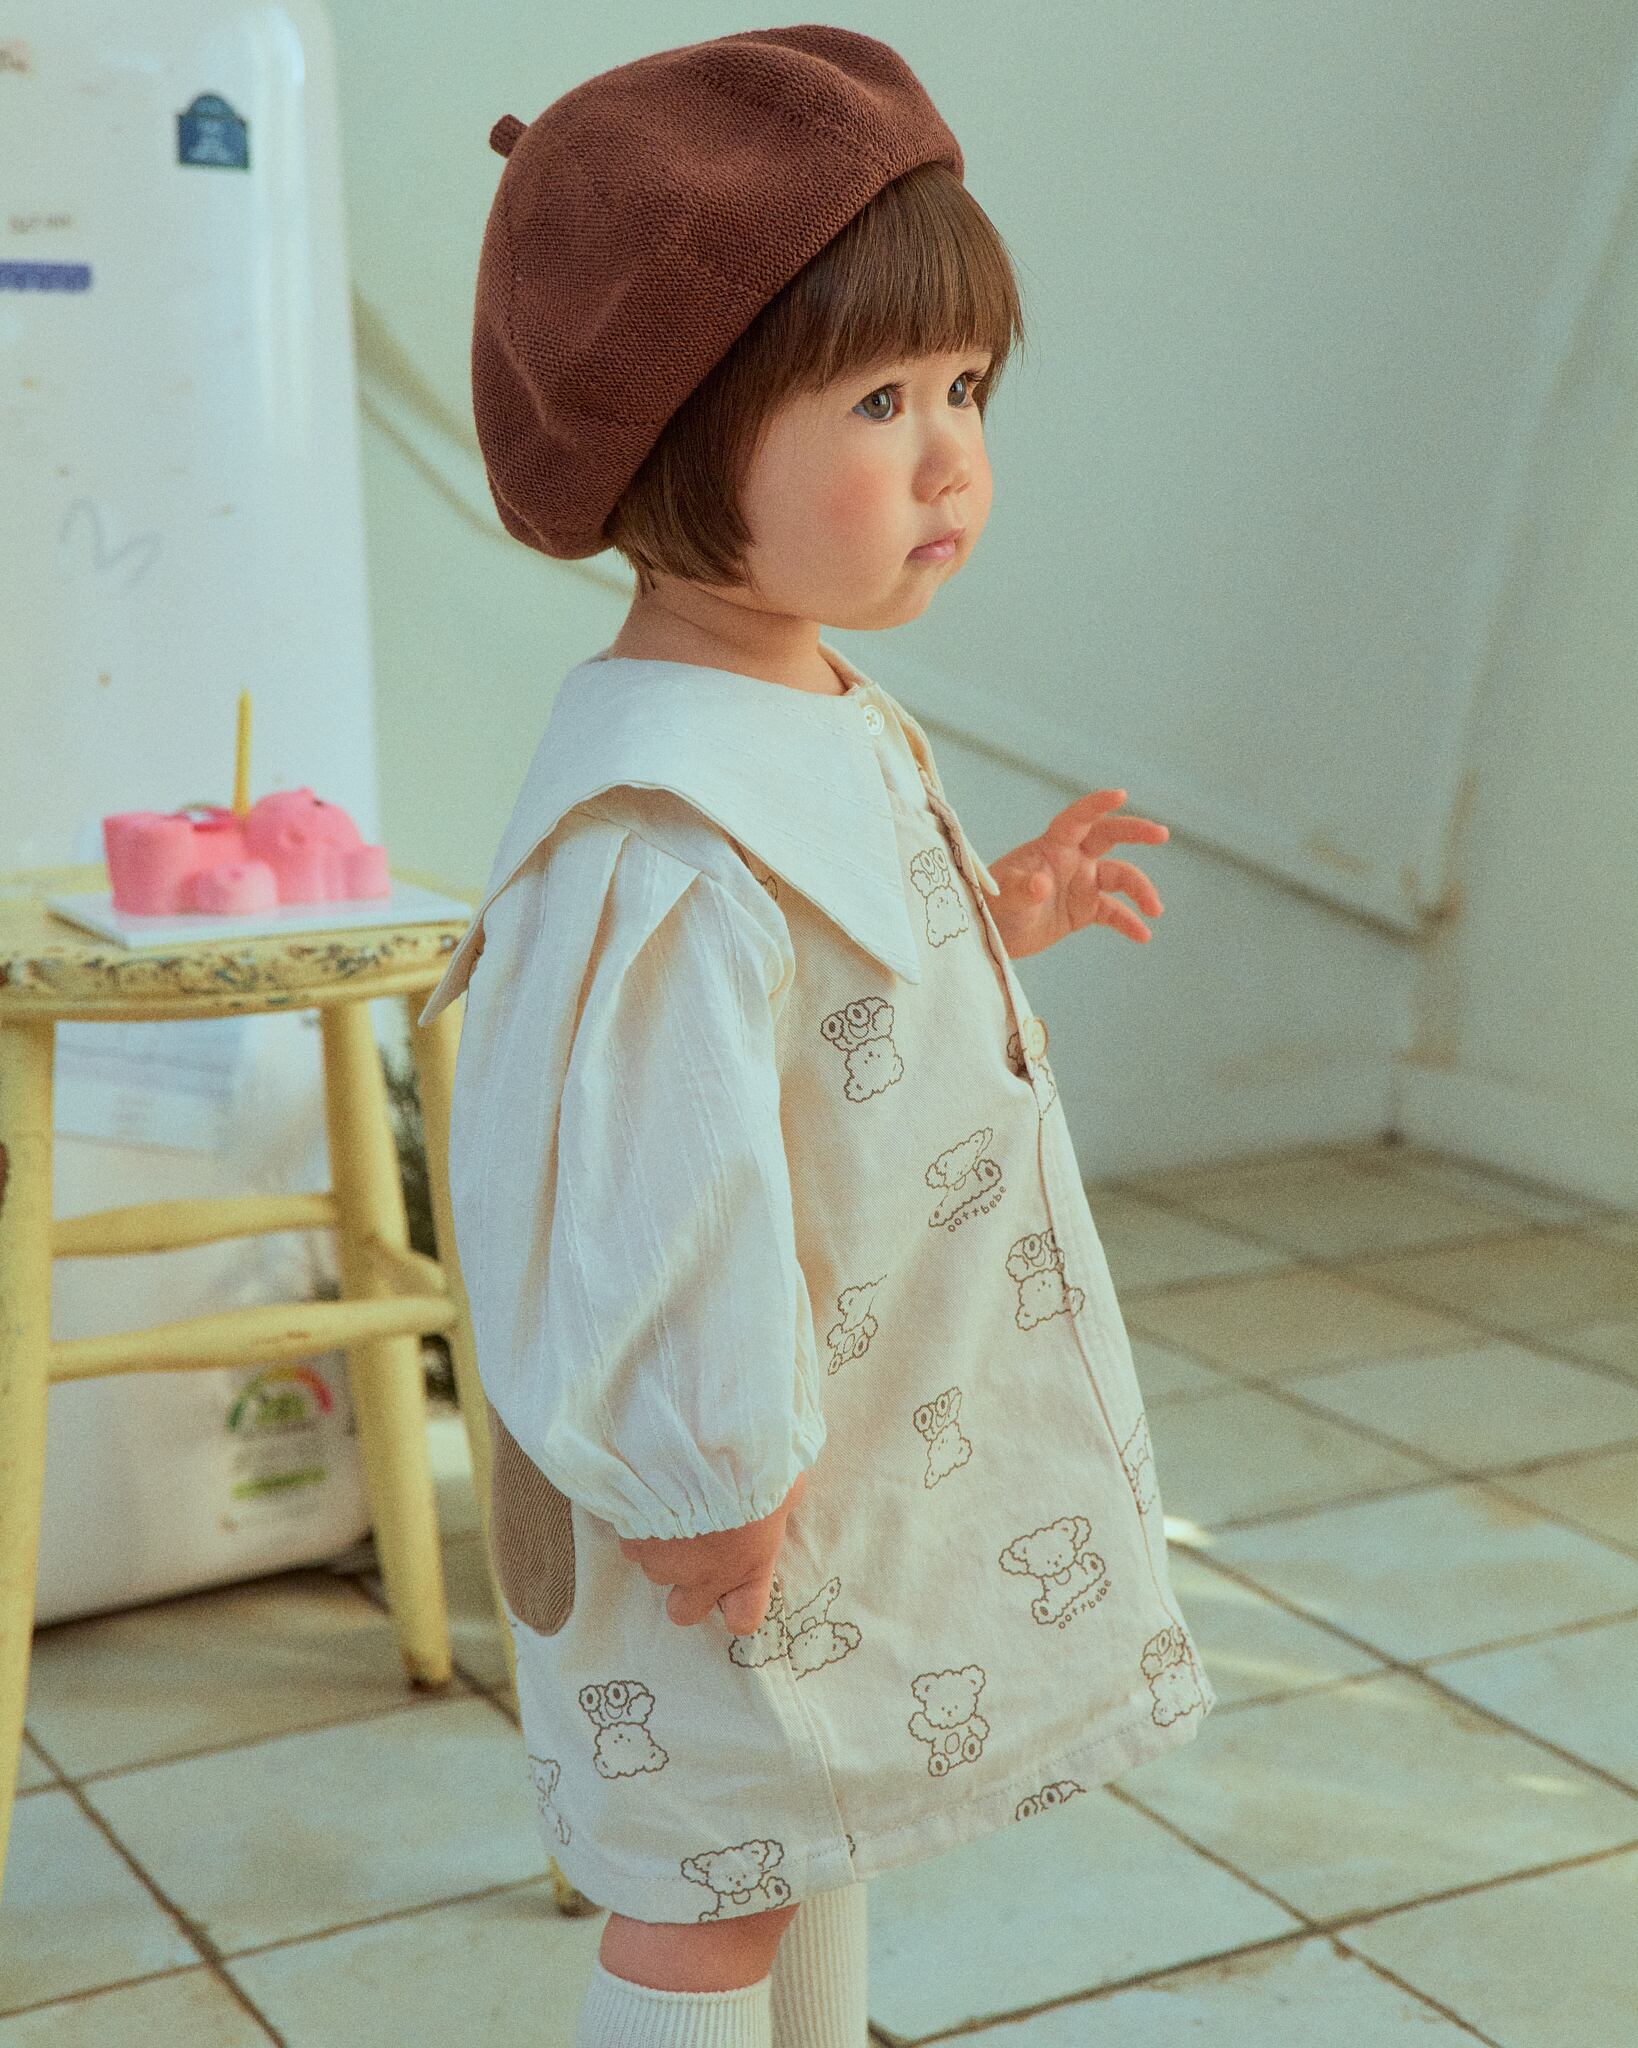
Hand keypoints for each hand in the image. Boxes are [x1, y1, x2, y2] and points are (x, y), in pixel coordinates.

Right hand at [617, 1469, 807, 1631]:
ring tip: (673, 1506)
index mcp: (748, 1567)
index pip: (743, 1619)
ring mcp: (665, 1560)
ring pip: (656, 1570)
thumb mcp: (783, 1484)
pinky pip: (632, 1542)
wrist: (701, 1440)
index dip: (738, 1607)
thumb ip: (781, 1504)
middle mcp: (704, 1574)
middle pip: (684, 1612)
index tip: (736, 1584)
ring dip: (663, 1547)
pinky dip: (639, 1525)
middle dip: (686, 1589)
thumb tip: (784, 1495)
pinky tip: (650, 1497)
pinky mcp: (635, 1537)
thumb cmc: (753, 1462)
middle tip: (694, 1553)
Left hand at [986, 789, 1167, 959]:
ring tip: (1156, 910)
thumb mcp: (1002, 898)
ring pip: (1120, 877)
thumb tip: (1041, 884)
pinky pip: (1113, 912)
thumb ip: (1020, 890)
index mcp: (1051, 846)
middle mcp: (1071, 859)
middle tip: (1161, 834)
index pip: (1077, 819)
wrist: (989, 935)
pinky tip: (1143, 935)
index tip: (1122, 795)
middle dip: (1136, 832)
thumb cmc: (989, 906)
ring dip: (1140, 890)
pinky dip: (1129, 922)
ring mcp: (1080, 883)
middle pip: (1109, 836)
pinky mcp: (1084, 910)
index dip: (1097, 804)